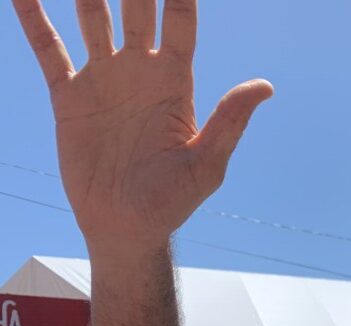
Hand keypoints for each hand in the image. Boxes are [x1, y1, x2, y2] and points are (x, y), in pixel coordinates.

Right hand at [13, 0, 272, 247]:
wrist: (126, 229)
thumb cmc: (172, 202)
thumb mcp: (207, 165)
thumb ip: (230, 121)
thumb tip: (266, 86)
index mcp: (175, 82)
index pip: (179, 20)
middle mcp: (139, 71)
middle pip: (136, 6)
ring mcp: (104, 79)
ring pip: (93, 15)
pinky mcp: (71, 97)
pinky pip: (49, 48)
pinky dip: (34, 17)